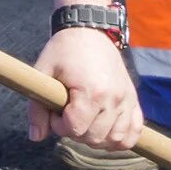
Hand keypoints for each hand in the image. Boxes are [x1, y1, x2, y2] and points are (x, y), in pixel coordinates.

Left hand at [30, 26, 140, 147]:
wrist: (90, 29)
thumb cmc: (64, 50)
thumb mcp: (43, 73)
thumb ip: (37, 108)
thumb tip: (36, 137)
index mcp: (91, 92)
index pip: (76, 129)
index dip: (59, 126)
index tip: (55, 111)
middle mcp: (114, 99)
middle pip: (95, 137)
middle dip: (76, 132)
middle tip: (68, 115)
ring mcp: (127, 100)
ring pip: (115, 139)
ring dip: (98, 138)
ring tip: (86, 122)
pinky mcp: (133, 100)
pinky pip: (134, 131)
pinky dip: (122, 139)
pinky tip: (107, 132)